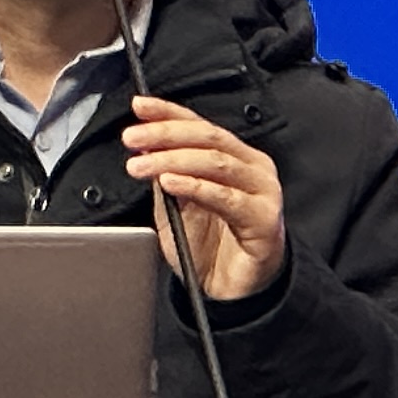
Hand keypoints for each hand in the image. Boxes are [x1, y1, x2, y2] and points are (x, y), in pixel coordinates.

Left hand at [121, 93, 285, 299]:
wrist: (231, 290)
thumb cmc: (210, 248)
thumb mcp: (176, 206)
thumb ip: (164, 175)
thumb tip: (144, 146)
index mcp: (235, 157)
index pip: (199, 125)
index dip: (168, 113)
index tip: (139, 107)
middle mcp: (252, 168)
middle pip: (208, 138)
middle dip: (165, 135)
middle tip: (133, 138)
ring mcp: (262, 192)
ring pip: (217, 162)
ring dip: (174, 160)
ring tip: (144, 164)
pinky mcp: (264, 219)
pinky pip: (227, 198)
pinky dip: (196, 187)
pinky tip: (172, 182)